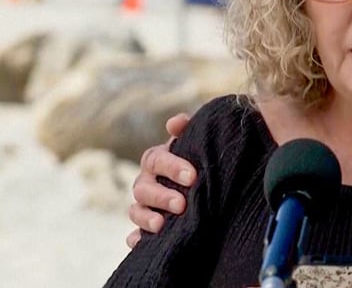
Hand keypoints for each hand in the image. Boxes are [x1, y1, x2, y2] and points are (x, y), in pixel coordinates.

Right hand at [125, 113, 195, 247]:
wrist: (203, 182)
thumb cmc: (198, 159)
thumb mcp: (196, 143)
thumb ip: (188, 129)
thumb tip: (176, 122)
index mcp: (157, 160)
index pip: (155, 159)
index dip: (171, 167)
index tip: (193, 176)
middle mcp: (146, 182)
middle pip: (142, 188)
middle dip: (161, 196)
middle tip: (181, 204)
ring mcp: (144, 205)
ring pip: (135, 210)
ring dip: (146, 217)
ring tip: (161, 224)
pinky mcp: (145, 227)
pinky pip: (134, 235)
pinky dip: (135, 239)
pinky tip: (140, 242)